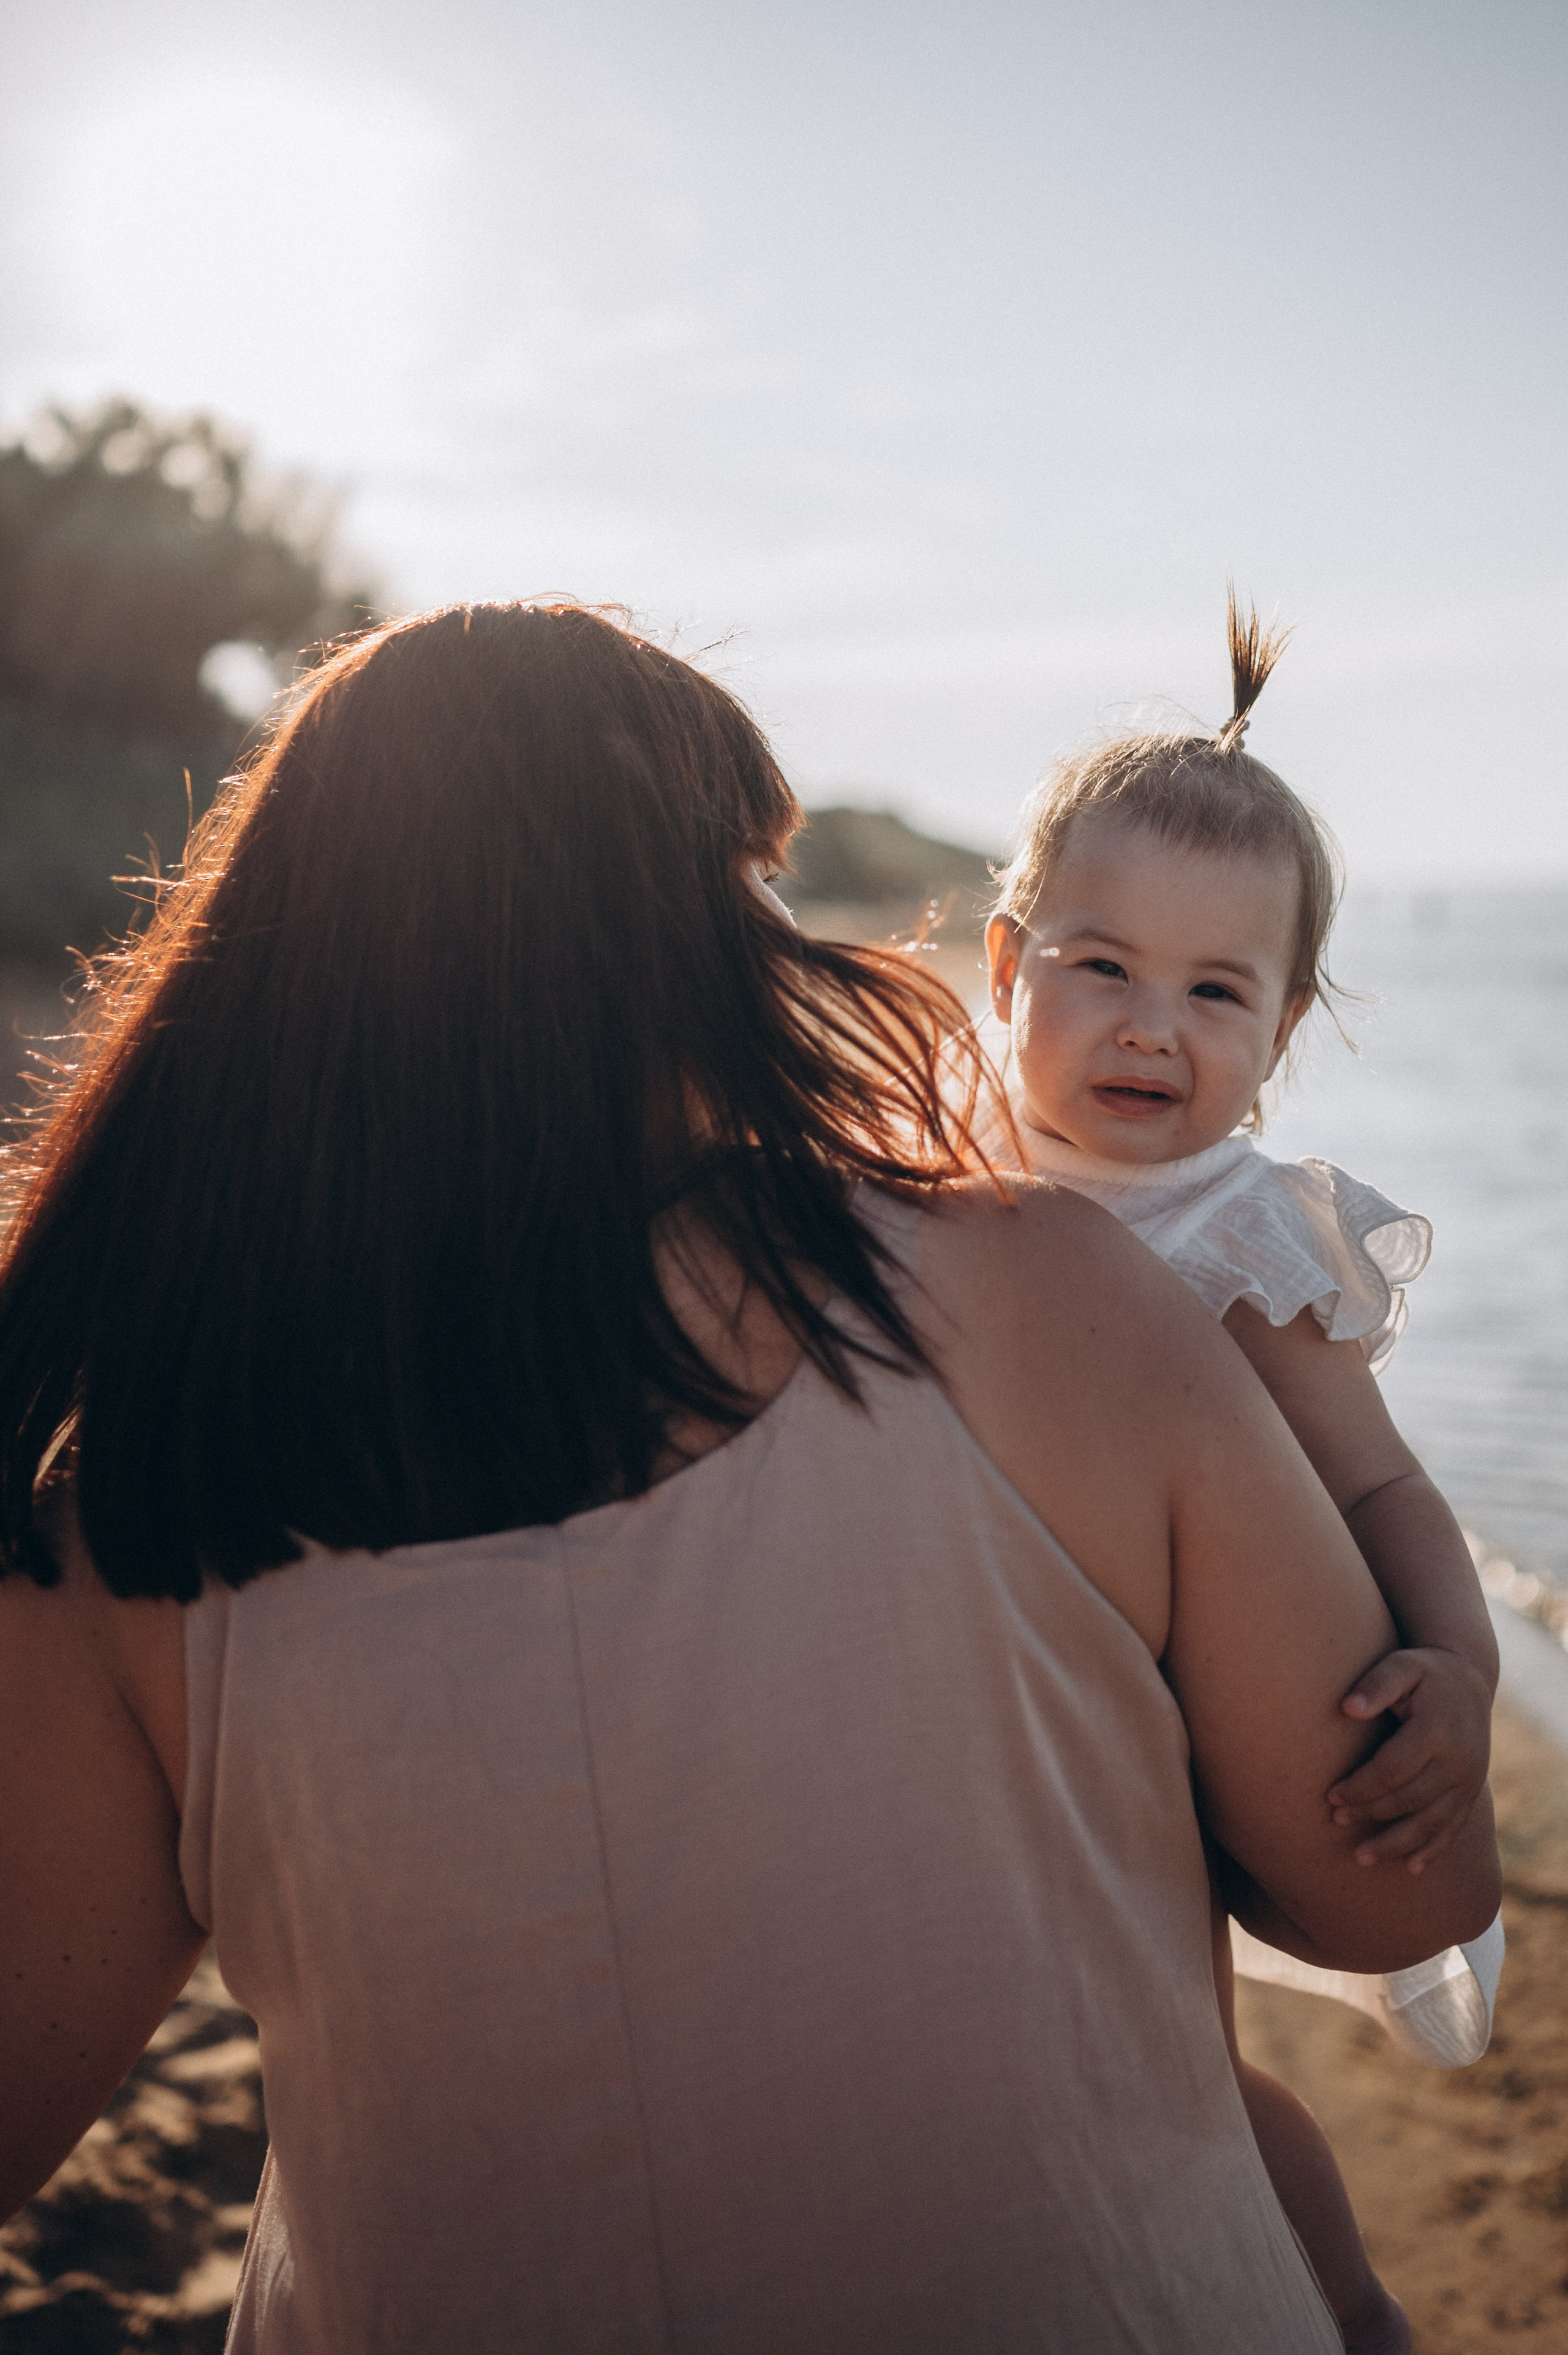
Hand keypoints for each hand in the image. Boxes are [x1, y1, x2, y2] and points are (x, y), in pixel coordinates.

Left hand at [1327, 1646, 1491, 1873]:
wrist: (1470, 1680)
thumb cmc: (1425, 1672)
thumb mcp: (1401, 1665)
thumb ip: (1376, 1684)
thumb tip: (1347, 1708)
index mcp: (1437, 1731)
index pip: (1392, 1770)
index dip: (1361, 1787)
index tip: (1331, 1795)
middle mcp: (1458, 1761)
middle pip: (1409, 1799)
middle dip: (1371, 1814)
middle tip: (1336, 1822)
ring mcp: (1469, 1781)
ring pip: (1431, 1822)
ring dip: (1397, 1844)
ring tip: (1362, 1858)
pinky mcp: (1472, 1792)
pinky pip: (1453, 1827)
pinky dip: (1433, 1849)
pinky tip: (1412, 1868)